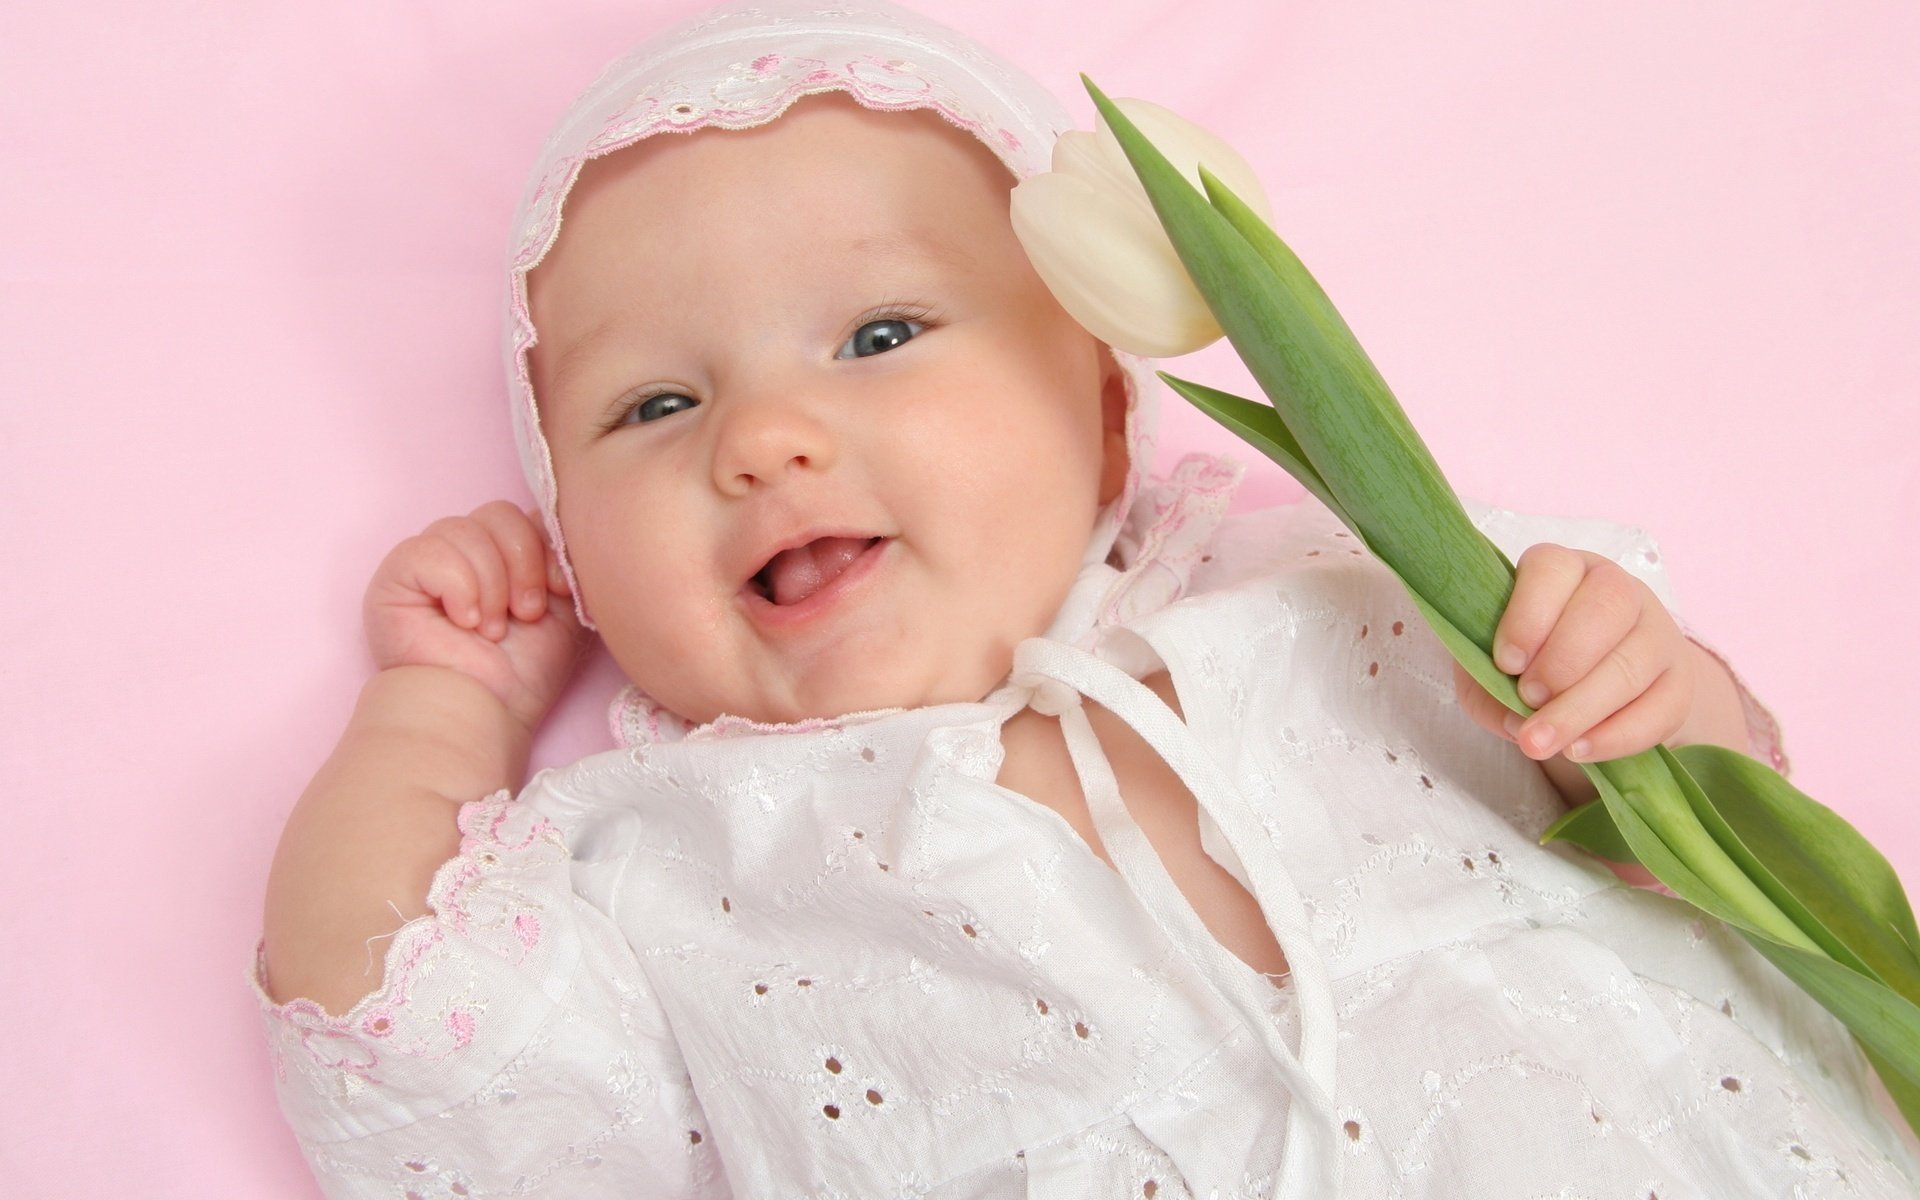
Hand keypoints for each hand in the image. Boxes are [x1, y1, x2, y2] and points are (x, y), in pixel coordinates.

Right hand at [364, 501, 592, 732]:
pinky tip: (463, 622)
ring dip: (492, 584)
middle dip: (523, 563)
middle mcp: (463, 552)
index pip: (524, 513)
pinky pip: (429, 549)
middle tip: (526, 613)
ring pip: (466, 528)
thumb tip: (564, 522)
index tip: (560, 590)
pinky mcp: (396, 577)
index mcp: (501, 555)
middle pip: (498, 512)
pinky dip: (458, 587)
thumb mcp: (564, 609)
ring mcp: (427, 562)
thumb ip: (564, 561)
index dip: (546, 545)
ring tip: (491, 629)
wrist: (487, 711)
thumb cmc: (522, 671)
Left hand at [1453, 544, 1696, 765]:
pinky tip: (1579, 750)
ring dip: (1582, 708)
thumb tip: (1514, 719)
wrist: (1582, 688)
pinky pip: (1661, 708)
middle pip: (1606, 608)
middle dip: (1562, 662)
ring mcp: (1657, 633)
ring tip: (1540, 742)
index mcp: (1564, 570)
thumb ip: (1485, 686)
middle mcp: (1618, 589)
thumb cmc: (1525, 664)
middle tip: (1528, 698)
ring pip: (1633, 663)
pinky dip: (1616, 735)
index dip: (1528, 615)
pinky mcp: (1679, 681)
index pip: (1553, 568)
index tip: (1506, 662)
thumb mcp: (1487, 667)